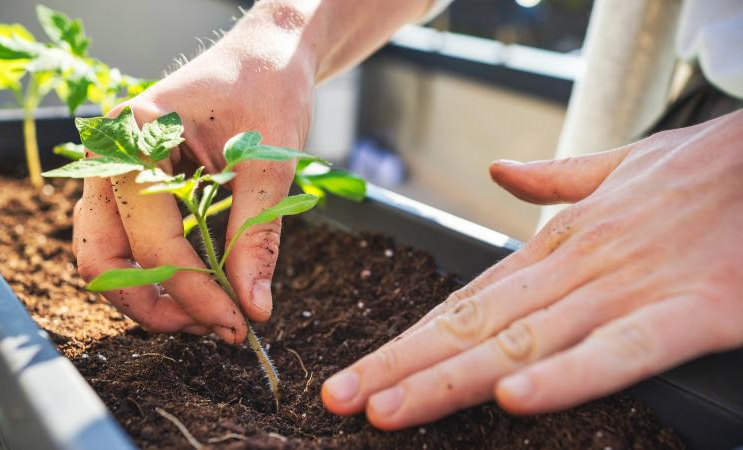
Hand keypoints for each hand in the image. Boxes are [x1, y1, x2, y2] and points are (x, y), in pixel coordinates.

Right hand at [72, 34, 313, 342]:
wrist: (266, 53)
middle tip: (215, 327)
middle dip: (155, 304)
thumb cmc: (267, 86)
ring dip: (153, 294)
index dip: (195, 292)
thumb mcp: (267, 162)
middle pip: (103, 256)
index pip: (152, 240)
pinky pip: (128, 240)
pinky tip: (203, 286)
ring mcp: (115, 170)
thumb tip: (252, 308)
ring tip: (212, 312)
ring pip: (109, 254)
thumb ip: (256, 236)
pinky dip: (158, 272)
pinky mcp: (133, 184)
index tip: (238, 324)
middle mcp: (110, 155)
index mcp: (133, 136)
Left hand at [322, 110, 742, 428]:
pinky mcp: (692, 312)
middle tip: (343, 399)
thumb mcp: (619, 166)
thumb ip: (555, 179)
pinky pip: (620, 352)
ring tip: (390, 409)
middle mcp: (576, 270)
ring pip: (523, 342)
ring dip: (450, 380)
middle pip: (473, 328)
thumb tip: (503, 172)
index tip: (361, 370)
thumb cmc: (705, 170)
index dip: (409, 340)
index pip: (467, 302)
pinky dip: (567, 375)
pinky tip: (516, 399)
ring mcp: (627, 291)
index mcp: (561, 244)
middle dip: (402, 367)